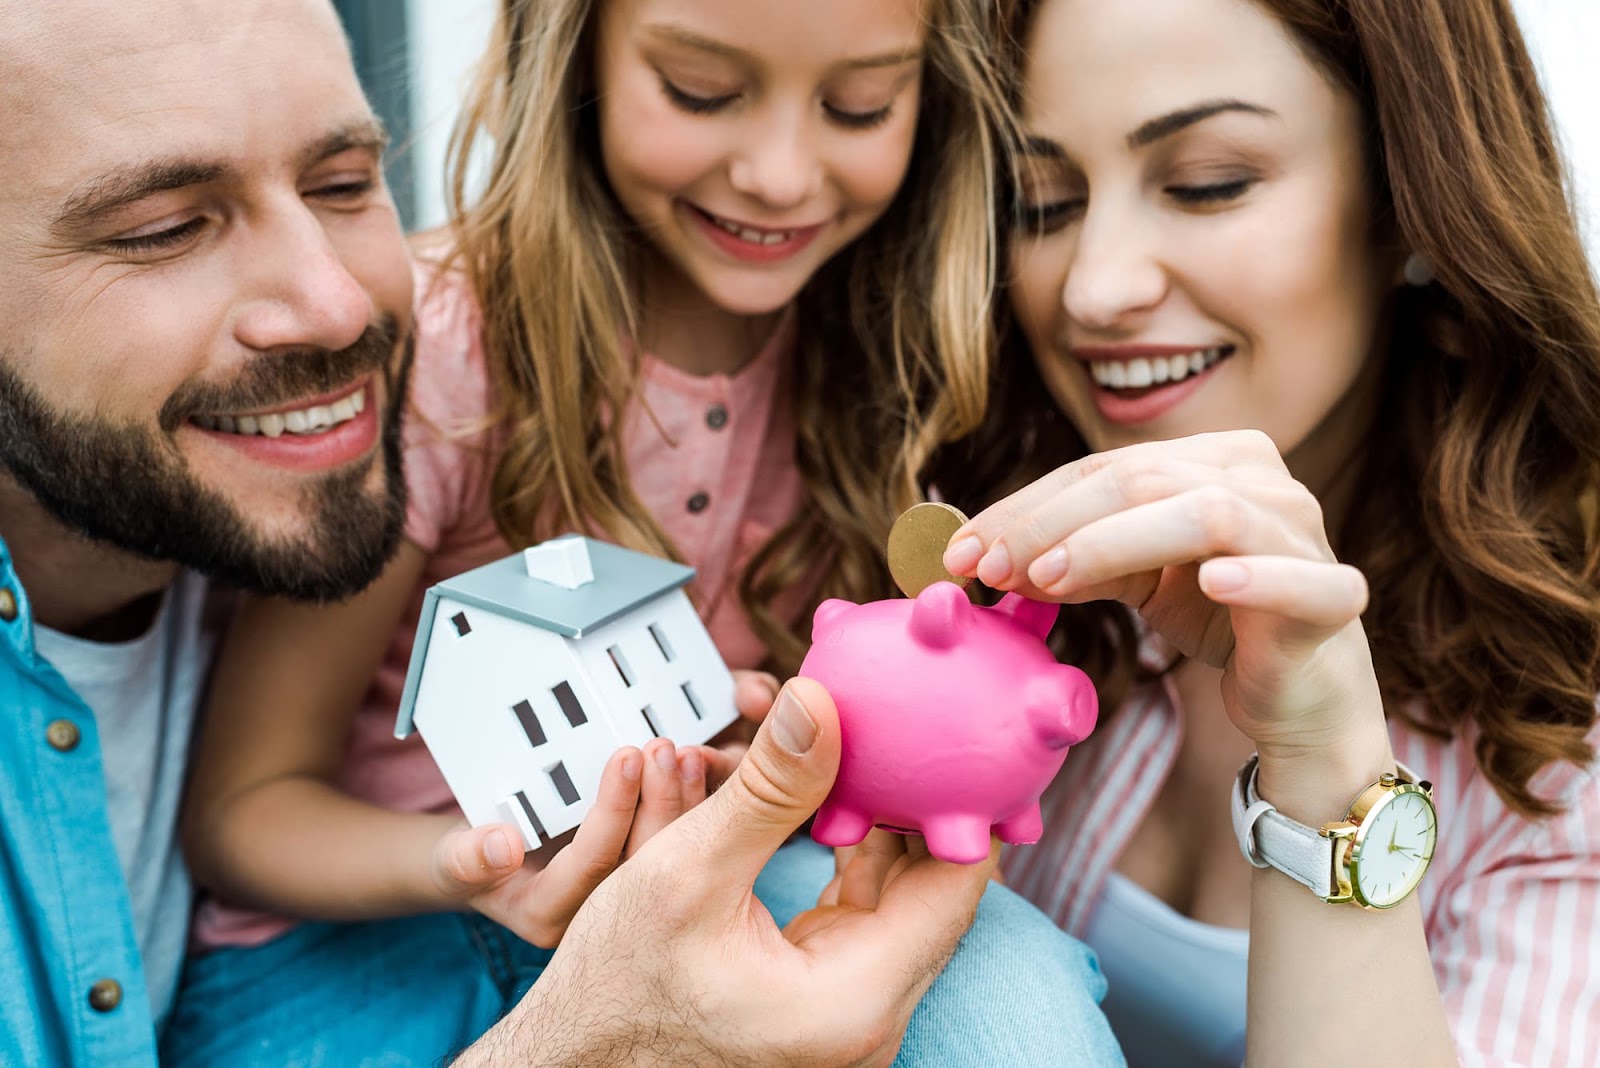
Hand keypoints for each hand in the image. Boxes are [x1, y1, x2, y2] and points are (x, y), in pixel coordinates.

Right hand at [429, 737, 707, 947]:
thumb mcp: (455, 860)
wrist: (487, 865)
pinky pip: (677, 846)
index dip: (613, 808)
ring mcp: (624, 898)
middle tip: (666, 749)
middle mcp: (595, 915)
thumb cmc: (472, 862)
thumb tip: (501, 845)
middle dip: (659, 800)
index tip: (626, 757)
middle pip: (641, 861)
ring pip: (669, 856)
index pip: (594, 864)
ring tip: (685, 753)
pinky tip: (696, 767)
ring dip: (682, 801)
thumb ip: (470, 856)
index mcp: (549, 916)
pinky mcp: (644, 875)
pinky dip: (688, 804)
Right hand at [456, 679, 994, 1067]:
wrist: (575, 1057)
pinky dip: (846, 854)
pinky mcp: (826, 997)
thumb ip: (768, 789)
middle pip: (931, 885)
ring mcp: (851, 1012)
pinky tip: (826, 801)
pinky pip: (861, 913)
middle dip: (908, 796)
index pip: (958, 881)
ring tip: (858, 747)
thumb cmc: (618, 988)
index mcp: (856, 998)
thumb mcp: (688, 873)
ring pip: (896, 894)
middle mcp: (870, 1016)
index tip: (948, 726)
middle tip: (900, 720)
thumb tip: (820, 701)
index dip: (959, 796)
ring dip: (872, 820)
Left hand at [942, 430, 1383, 760]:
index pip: (1103, 469)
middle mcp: (1264, 479)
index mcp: (1214, 459)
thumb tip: (988, 556)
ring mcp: (1304, 532)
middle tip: (990, 567)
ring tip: (1051, 578)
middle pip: (1141, 480)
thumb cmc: (1219, 620)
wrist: (1298, 695)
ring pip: (1205, 513)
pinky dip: (1253, 576)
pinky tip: (1209, 582)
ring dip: (1116, 542)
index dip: (1027, 507)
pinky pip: (1295, 578)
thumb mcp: (1133, 581)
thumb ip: (1073, 559)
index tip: (962, 551)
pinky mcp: (1334, 595)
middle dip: (1052, 524)